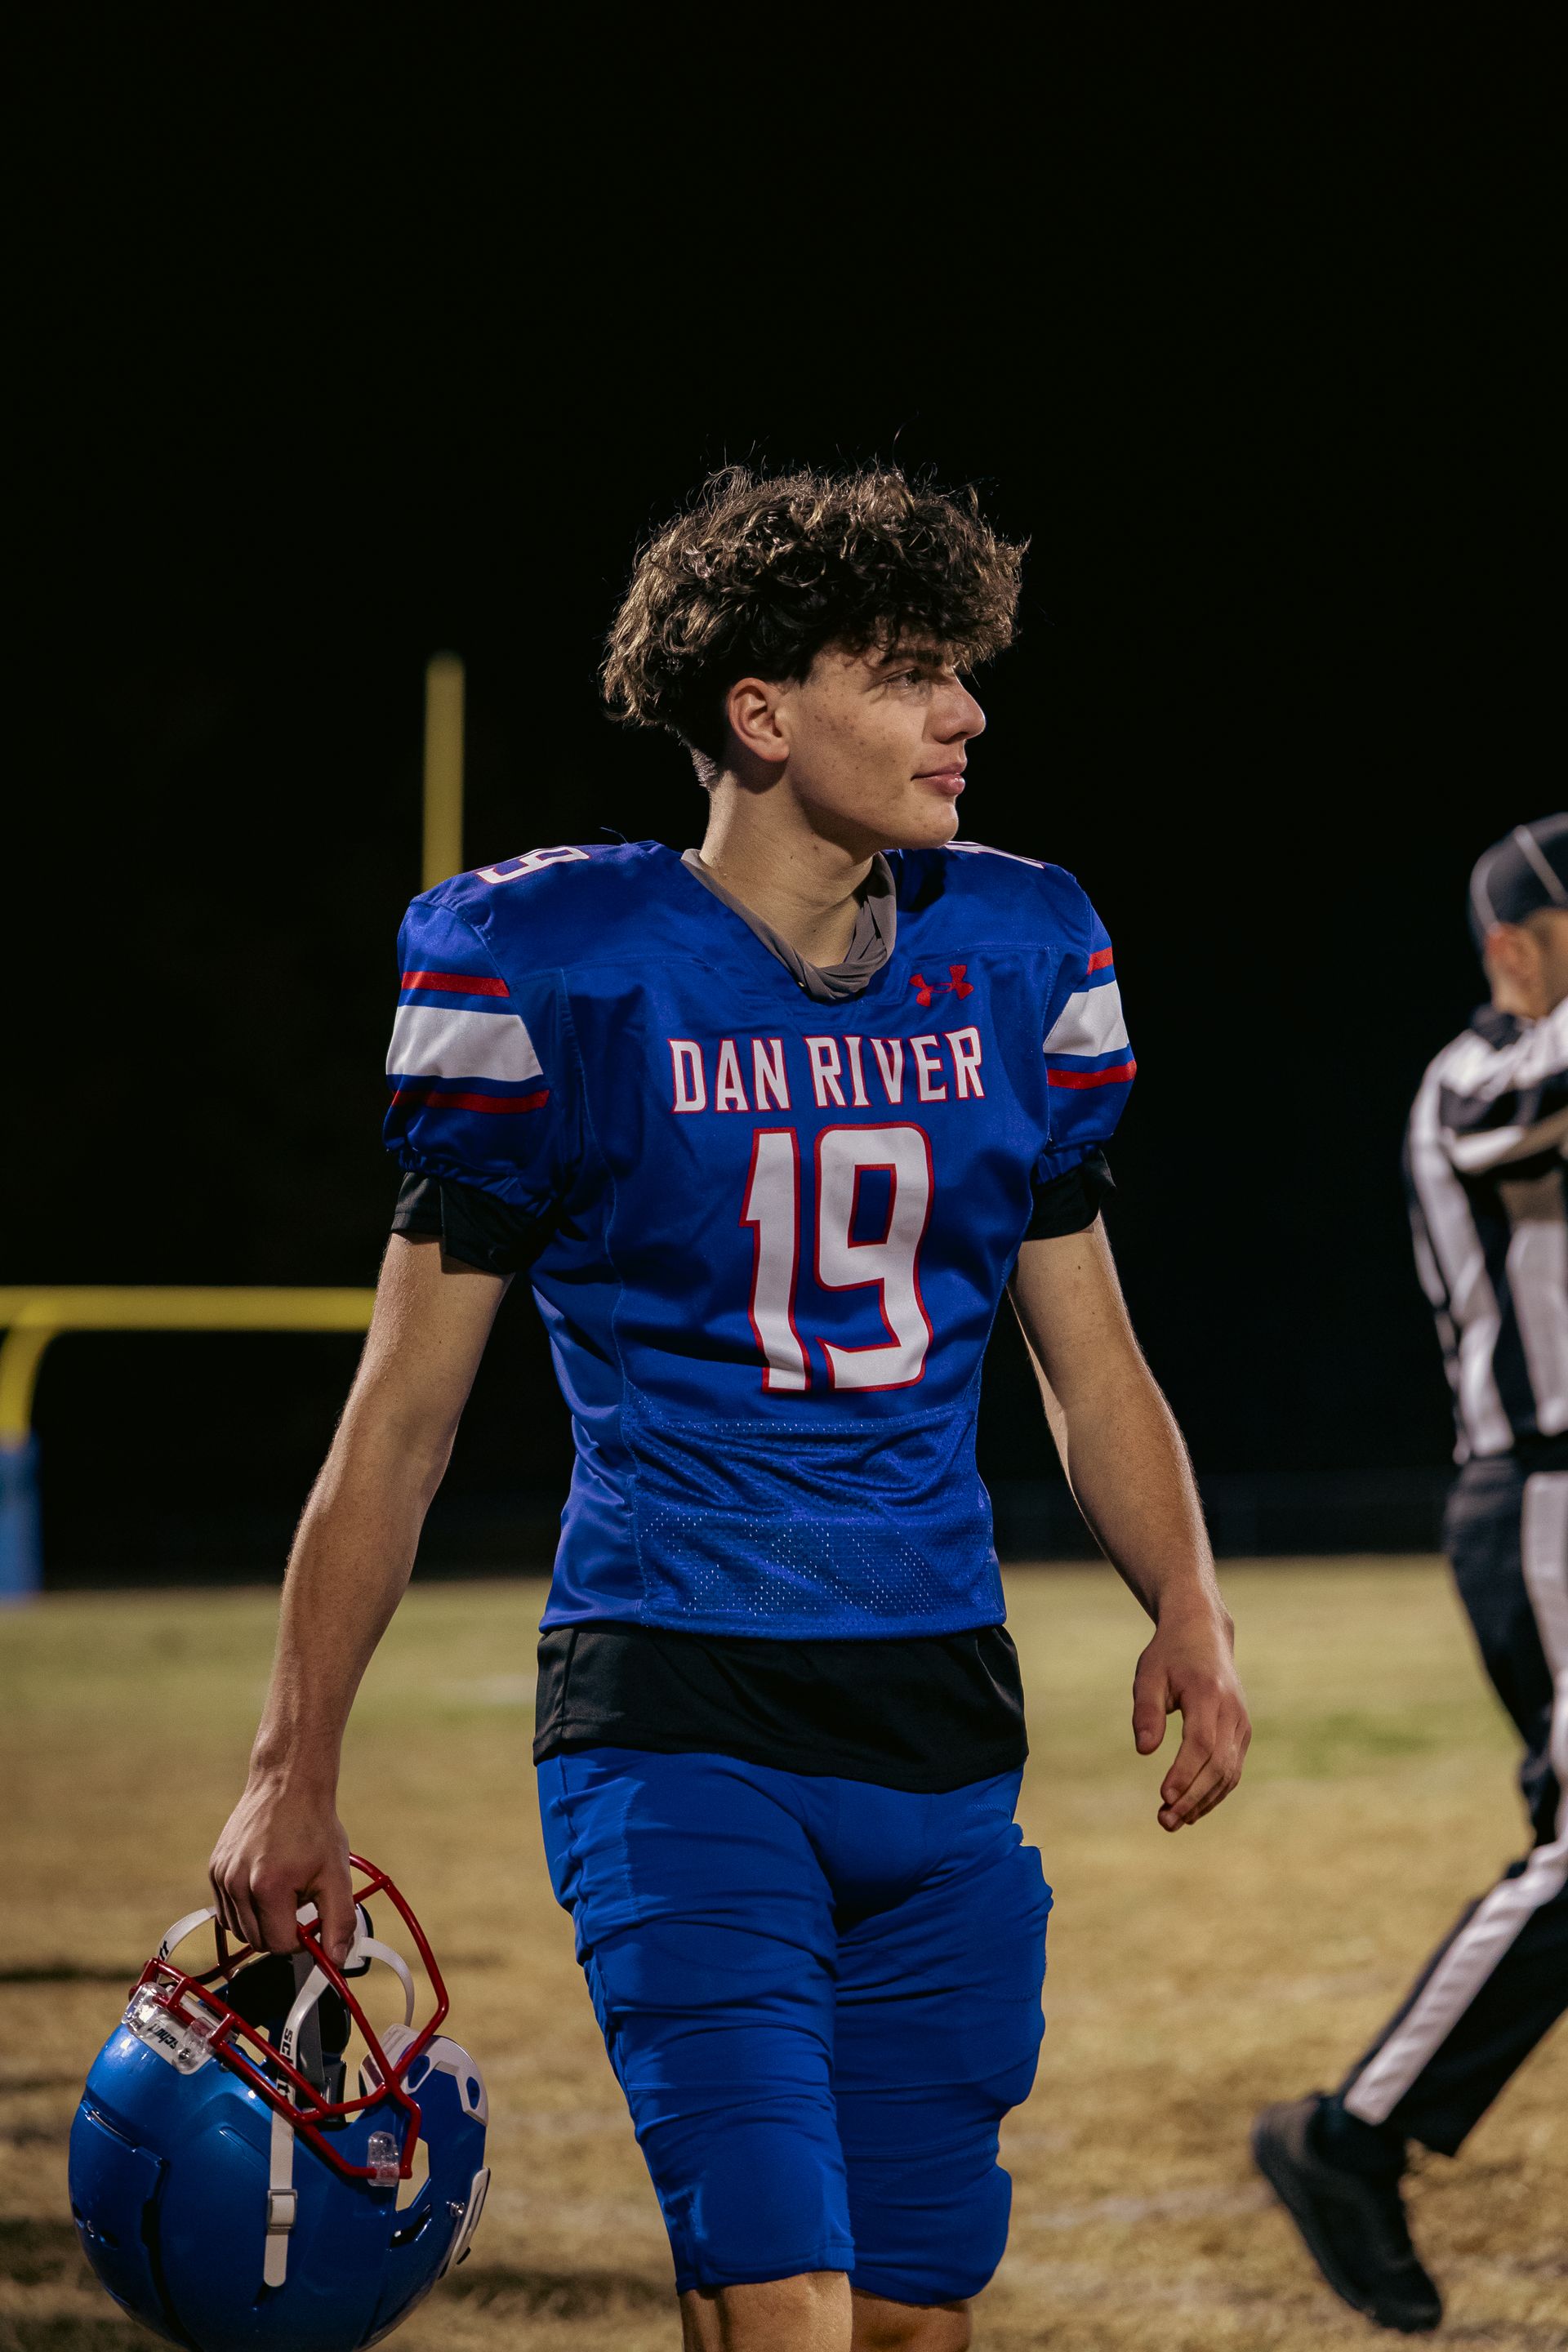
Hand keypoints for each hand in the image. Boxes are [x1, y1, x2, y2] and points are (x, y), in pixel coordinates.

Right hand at [208, 1774, 355, 1964]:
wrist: (287, 1784)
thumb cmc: (314, 1827)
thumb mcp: (337, 1874)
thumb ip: (340, 1921)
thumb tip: (337, 1961)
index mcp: (268, 1887)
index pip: (281, 1944)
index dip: (303, 1939)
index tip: (313, 1920)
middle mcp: (237, 1883)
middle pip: (259, 1941)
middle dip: (282, 1931)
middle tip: (300, 1902)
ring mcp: (222, 1876)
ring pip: (240, 1929)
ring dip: (263, 1921)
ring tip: (283, 1891)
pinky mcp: (214, 1869)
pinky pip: (226, 1911)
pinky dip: (245, 1909)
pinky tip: (265, 1886)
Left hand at [1131, 1604, 1250, 1831]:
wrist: (1203, 1633)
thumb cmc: (1169, 1655)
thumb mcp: (1148, 1674)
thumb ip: (1146, 1711)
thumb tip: (1144, 1751)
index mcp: (1208, 1694)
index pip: (1201, 1743)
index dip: (1185, 1773)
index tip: (1164, 1796)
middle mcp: (1231, 1711)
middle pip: (1218, 1765)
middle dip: (1193, 1797)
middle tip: (1164, 1821)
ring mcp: (1241, 1723)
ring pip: (1229, 1772)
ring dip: (1204, 1801)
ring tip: (1173, 1821)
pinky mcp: (1242, 1732)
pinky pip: (1232, 1769)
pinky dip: (1214, 1792)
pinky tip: (1192, 1809)